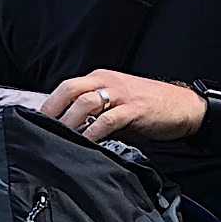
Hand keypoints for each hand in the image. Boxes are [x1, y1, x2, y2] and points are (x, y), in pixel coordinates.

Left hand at [38, 69, 207, 146]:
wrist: (184, 107)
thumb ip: (96, 114)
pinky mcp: (133, 110)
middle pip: (70, 90)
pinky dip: (92, 133)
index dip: (50, 103)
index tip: (37, 121)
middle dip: (52, 111)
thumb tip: (73, 132)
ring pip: (85, 103)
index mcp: (102, 78)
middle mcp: (108, 81)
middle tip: (41, 131)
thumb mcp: (118, 105)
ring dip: (69, 123)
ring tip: (60, 139)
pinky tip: (85, 144)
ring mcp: (121, 94)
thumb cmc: (150, 106)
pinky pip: (106, 120)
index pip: (67, 86)